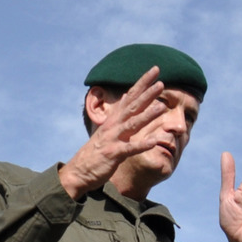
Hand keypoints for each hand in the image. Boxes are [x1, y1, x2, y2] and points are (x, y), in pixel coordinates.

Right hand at [59, 69, 171, 199]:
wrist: (80, 170)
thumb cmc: (97, 151)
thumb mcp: (109, 128)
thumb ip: (120, 114)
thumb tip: (128, 96)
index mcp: (114, 119)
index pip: (131, 96)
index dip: (142, 83)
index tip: (155, 71)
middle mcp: (114, 125)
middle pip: (132, 107)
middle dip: (147, 94)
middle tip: (161, 83)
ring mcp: (113, 139)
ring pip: (132, 125)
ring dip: (147, 116)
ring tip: (162, 107)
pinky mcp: (113, 154)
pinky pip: (130, 149)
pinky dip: (142, 145)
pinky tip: (155, 142)